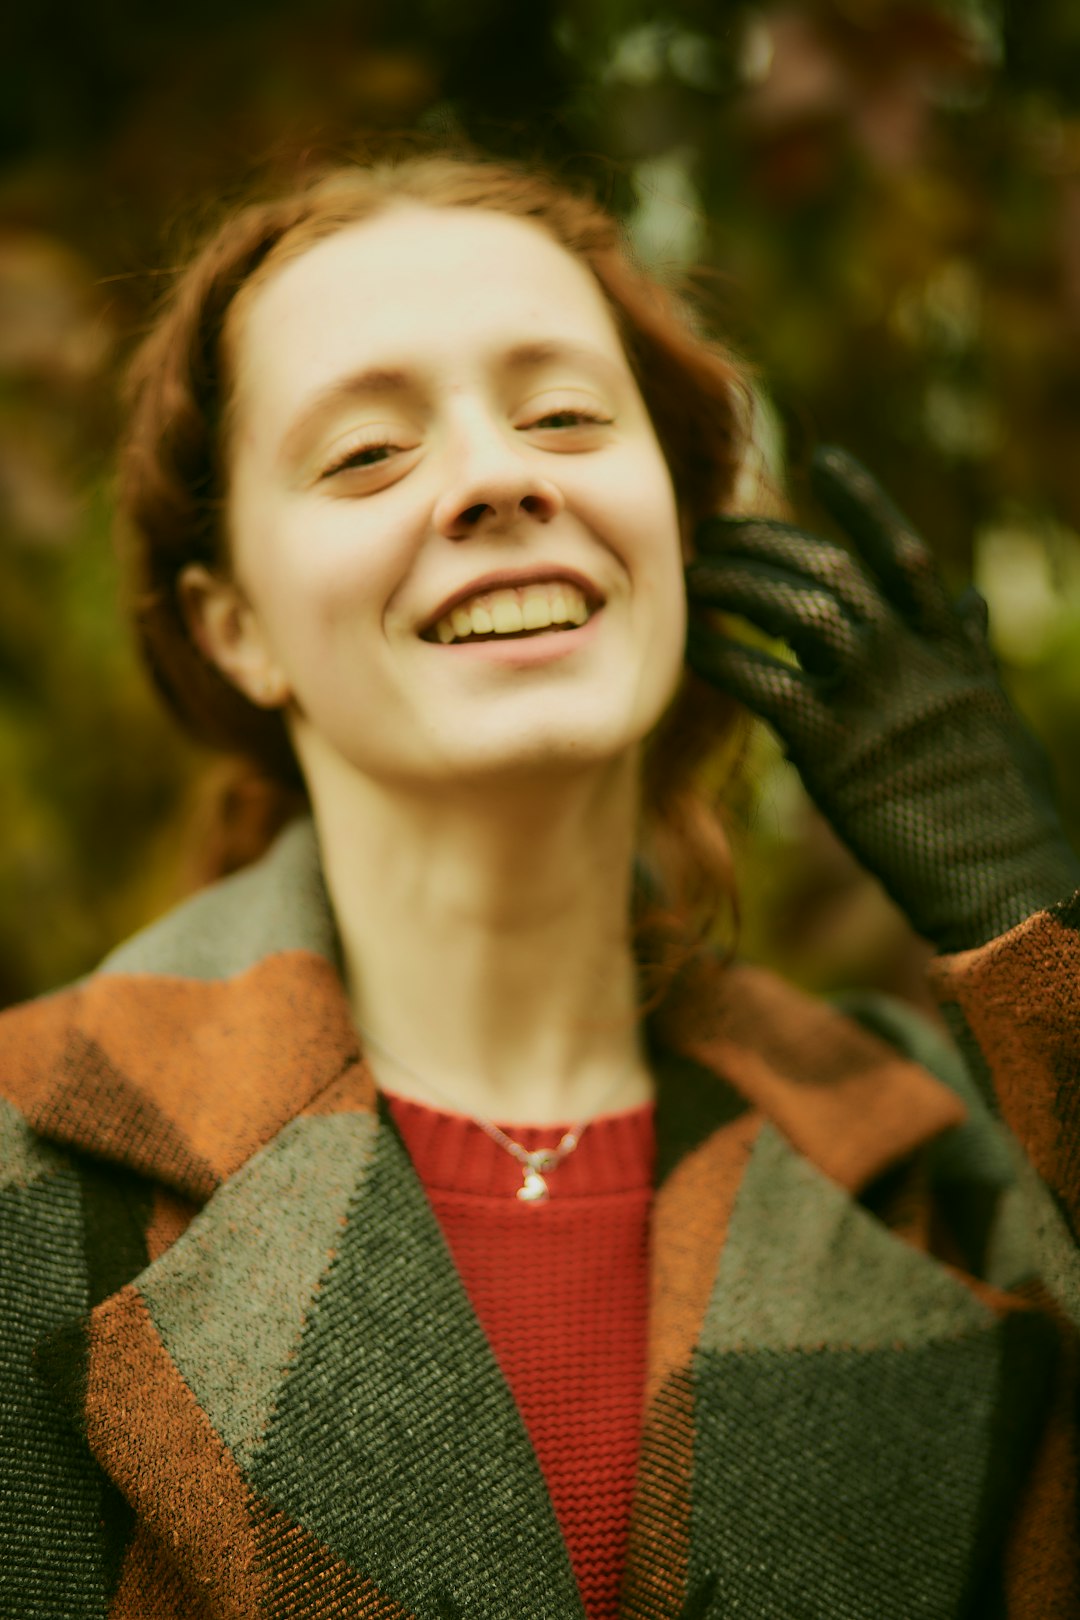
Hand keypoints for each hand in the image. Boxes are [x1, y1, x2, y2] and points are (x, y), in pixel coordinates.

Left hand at [684, 445, 1079, 952]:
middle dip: (766, 541)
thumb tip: (968, 603)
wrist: (1003, 881)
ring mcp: (877, 704)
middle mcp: (915, 662)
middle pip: (833, 572)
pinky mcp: (839, 755)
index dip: (864, 503)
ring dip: (738, 584)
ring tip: (695, 575)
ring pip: (801, 611)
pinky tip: (691, 645)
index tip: (825, 458)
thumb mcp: (995, 712)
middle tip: (715, 531)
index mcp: (951, 650)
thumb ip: (970, 652)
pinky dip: (725, 657)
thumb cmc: (997, 806)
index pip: (904, 555)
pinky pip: (768, 686)